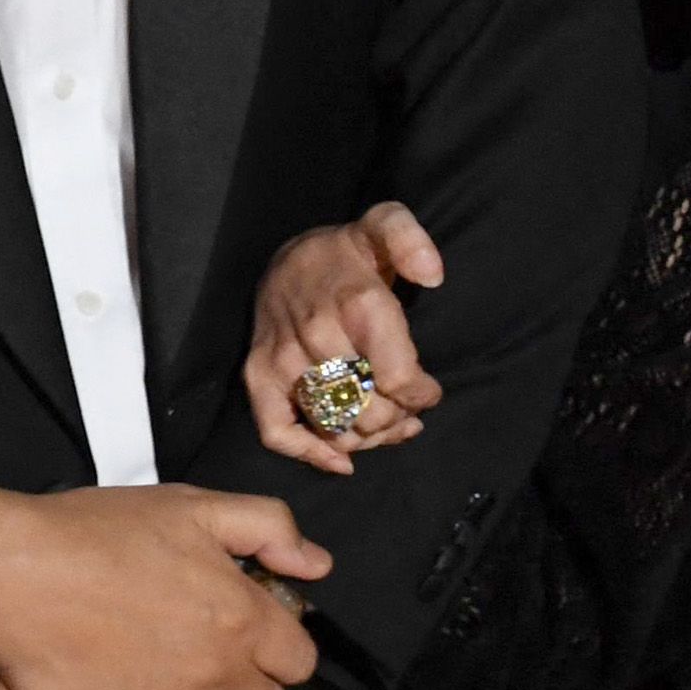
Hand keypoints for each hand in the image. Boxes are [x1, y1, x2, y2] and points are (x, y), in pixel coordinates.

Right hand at [0, 484, 327, 689]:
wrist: (18, 577)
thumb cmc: (102, 534)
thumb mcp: (193, 505)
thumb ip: (268, 527)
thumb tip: (316, 565)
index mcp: (244, 618)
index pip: (300, 661)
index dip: (279, 647)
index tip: (249, 633)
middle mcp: (220, 674)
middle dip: (248, 683)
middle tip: (209, 656)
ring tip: (176, 684)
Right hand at [245, 202, 447, 475]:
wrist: (289, 258)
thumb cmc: (349, 253)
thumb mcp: (385, 228)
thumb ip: (411, 240)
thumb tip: (432, 274)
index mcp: (357, 303)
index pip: (398, 378)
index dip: (421, 396)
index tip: (428, 392)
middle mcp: (317, 332)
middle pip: (368, 408)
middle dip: (397, 419)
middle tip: (409, 415)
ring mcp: (282, 357)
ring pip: (333, 425)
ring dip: (367, 439)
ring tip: (387, 429)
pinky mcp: (257, 375)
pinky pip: (277, 431)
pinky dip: (311, 454)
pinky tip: (343, 461)